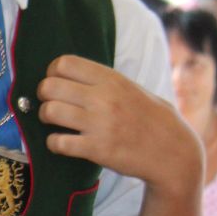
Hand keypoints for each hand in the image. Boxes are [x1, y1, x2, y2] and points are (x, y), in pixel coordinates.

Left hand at [38, 55, 203, 197]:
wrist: (173, 152)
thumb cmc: (150, 118)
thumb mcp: (131, 89)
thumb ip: (103, 81)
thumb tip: (67, 74)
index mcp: (111, 79)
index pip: (64, 63)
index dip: (52, 73)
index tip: (57, 84)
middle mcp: (104, 98)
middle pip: (50, 86)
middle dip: (43, 95)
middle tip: (51, 104)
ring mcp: (100, 124)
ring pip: (49, 112)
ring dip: (45, 118)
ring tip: (55, 123)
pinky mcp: (97, 149)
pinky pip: (58, 142)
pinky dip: (53, 143)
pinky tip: (62, 143)